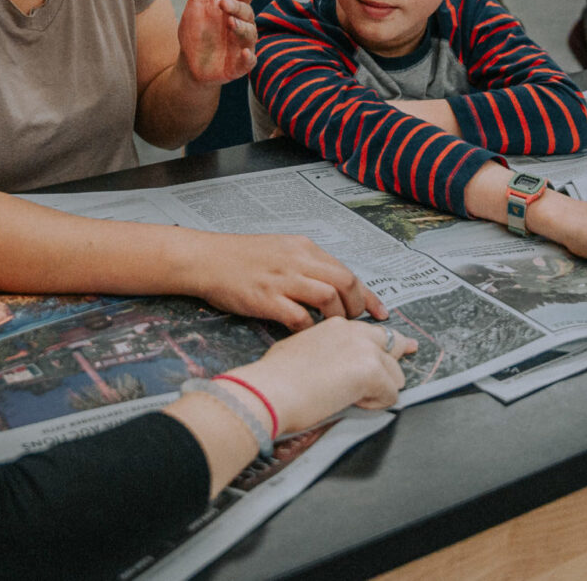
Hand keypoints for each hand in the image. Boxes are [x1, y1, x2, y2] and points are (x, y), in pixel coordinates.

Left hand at [177, 0, 257, 84]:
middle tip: (223, 3)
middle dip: (237, 7)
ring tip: (230, 23)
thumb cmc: (198, 30)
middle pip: (247, 13)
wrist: (190, 65)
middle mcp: (242, 25)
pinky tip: (244, 53)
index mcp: (233, 7)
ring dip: (241, 28)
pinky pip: (249, 62)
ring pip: (249, 35)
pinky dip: (248, 58)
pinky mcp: (239, 66)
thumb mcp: (198, 0)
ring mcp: (242, 46)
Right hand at [186, 232, 386, 331]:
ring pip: (328, 298)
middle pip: (345, 283)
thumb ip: (306, 266)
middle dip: (357, 308)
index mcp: (304, 247)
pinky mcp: (266, 298)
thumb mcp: (280, 250)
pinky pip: (299, 318)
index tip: (381, 313)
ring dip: (336, 319)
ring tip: (333, 332)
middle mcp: (298, 260)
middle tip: (354, 324)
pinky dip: (309, 330)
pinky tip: (307, 338)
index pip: (347, 271)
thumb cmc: (239, 258)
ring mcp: (282, 279)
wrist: (205, 259)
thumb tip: (333, 289)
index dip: (368, 295)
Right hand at [226, 317, 415, 432]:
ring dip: (379, 390)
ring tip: (350, 398)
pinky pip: (391, 395)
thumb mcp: (299, 350)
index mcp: (336, 326)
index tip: (402, 346)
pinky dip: (375, 405)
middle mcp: (354, 331)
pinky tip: (351, 403)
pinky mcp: (371, 371)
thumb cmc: (273, 377)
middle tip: (394, 375)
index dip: (387, 344)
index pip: (372, 332)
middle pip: (393, 344)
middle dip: (393, 364)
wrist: (270, 389)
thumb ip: (323, 352)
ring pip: (395, 374)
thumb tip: (327, 368)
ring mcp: (365, 349)